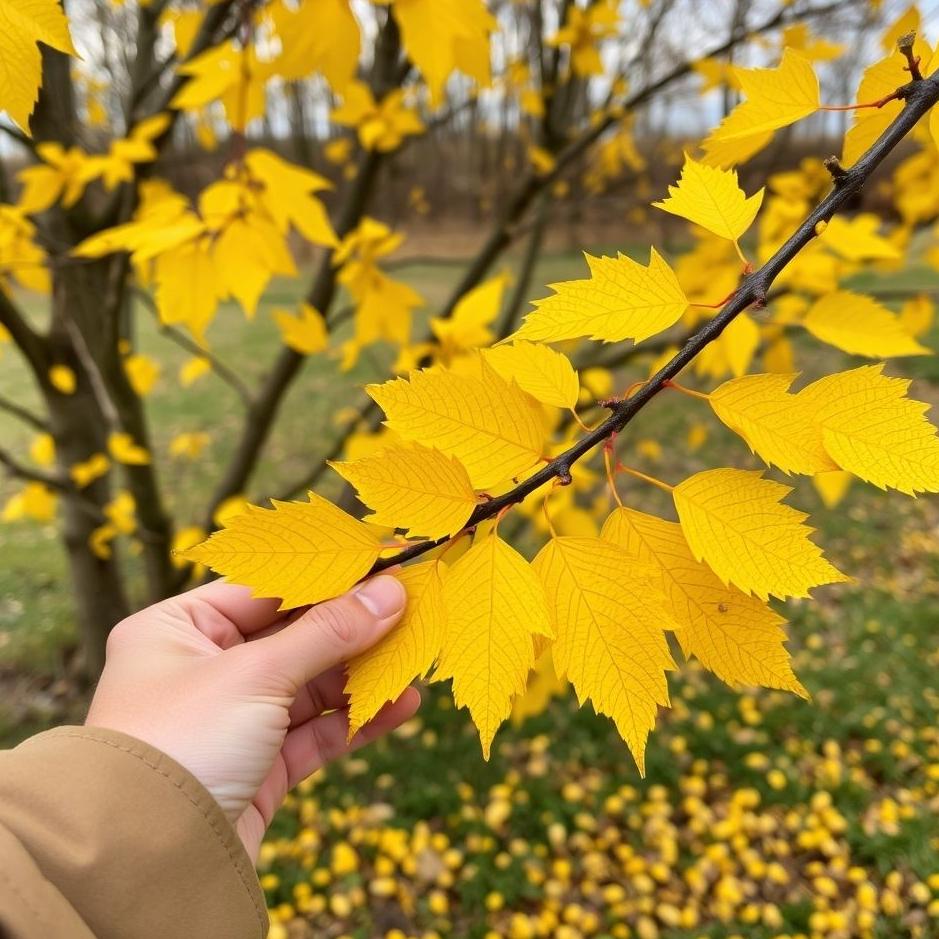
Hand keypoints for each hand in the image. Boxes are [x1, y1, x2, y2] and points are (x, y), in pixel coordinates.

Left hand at [85, 575, 419, 859]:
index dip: (325, 578)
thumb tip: (390, 590)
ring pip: (307, 687)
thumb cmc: (182, 743)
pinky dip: (355, 720)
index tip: (382, 568)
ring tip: (412, 663)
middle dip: (351, 630)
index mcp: (176, 629)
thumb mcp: (257, 675)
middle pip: (291, 637)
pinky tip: (401, 707)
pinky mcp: (254, 768)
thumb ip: (329, 631)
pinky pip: (313, 733)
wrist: (147, 864)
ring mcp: (229, 721)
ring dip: (360, 677)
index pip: (263, 589)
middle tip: (410, 613)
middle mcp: (199, 670)